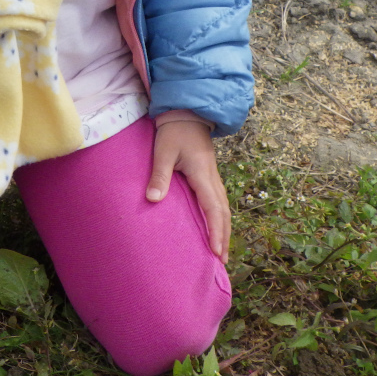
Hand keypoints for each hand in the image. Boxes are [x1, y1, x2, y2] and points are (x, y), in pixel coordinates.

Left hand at [146, 117, 230, 263]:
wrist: (186, 114)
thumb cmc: (174, 132)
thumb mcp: (163, 152)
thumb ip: (159, 176)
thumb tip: (153, 200)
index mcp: (203, 175)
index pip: (213, 209)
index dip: (215, 231)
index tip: (215, 251)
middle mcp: (212, 179)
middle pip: (223, 213)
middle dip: (223, 237)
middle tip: (222, 261)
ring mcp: (213, 178)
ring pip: (224, 208)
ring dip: (224, 230)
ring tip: (221, 251)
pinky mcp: (209, 176)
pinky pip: (218, 202)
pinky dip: (220, 219)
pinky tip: (216, 228)